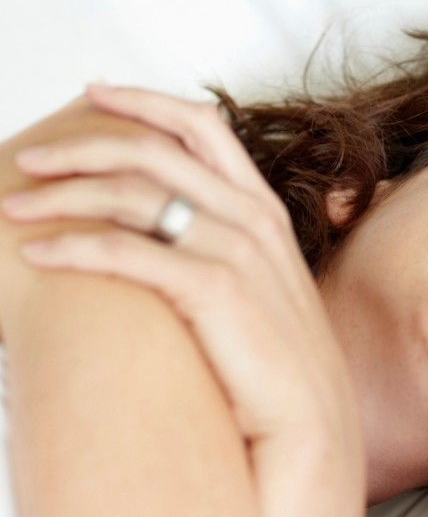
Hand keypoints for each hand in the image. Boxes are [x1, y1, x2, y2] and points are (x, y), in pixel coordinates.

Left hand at [2, 84, 348, 442]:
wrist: (310, 422)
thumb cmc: (273, 361)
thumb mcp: (257, 285)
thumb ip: (221, 244)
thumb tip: (165, 227)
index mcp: (264, 206)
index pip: (202, 125)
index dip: (144, 101)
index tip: (94, 94)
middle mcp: (254, 216)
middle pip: (157, 149)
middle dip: (85, 144)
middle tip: (31, 158)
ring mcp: (239, 249)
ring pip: (135, 193)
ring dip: (63, 194)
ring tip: (14, 208)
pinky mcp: (217, 289)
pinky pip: (129, 251)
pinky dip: (74, 246)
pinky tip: (38, 255)